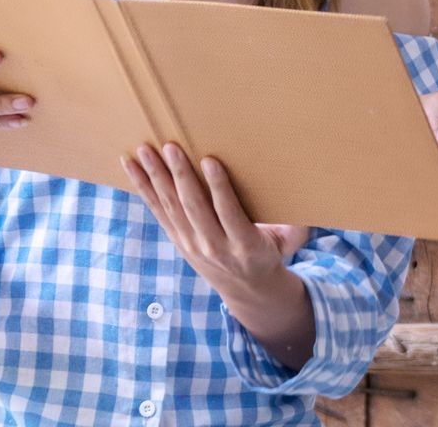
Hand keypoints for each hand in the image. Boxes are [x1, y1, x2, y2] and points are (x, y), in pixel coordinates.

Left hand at [122, 144, 306, 298]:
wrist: (247, 290)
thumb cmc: (272, 251)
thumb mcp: (290, 241)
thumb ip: (296, 222)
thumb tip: (304, 191)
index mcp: (245, 245)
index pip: (229, 212)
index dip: (219, 187)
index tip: (210, 160)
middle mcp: (214, 246)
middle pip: (194, 207)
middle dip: (181, 175)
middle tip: (170, 147)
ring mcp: (191, 244)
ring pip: (170, 207)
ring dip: (156, 177)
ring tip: (145, 151)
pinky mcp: (178, 239)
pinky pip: (158, 211)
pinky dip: (143, 188)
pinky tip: (132, 166)